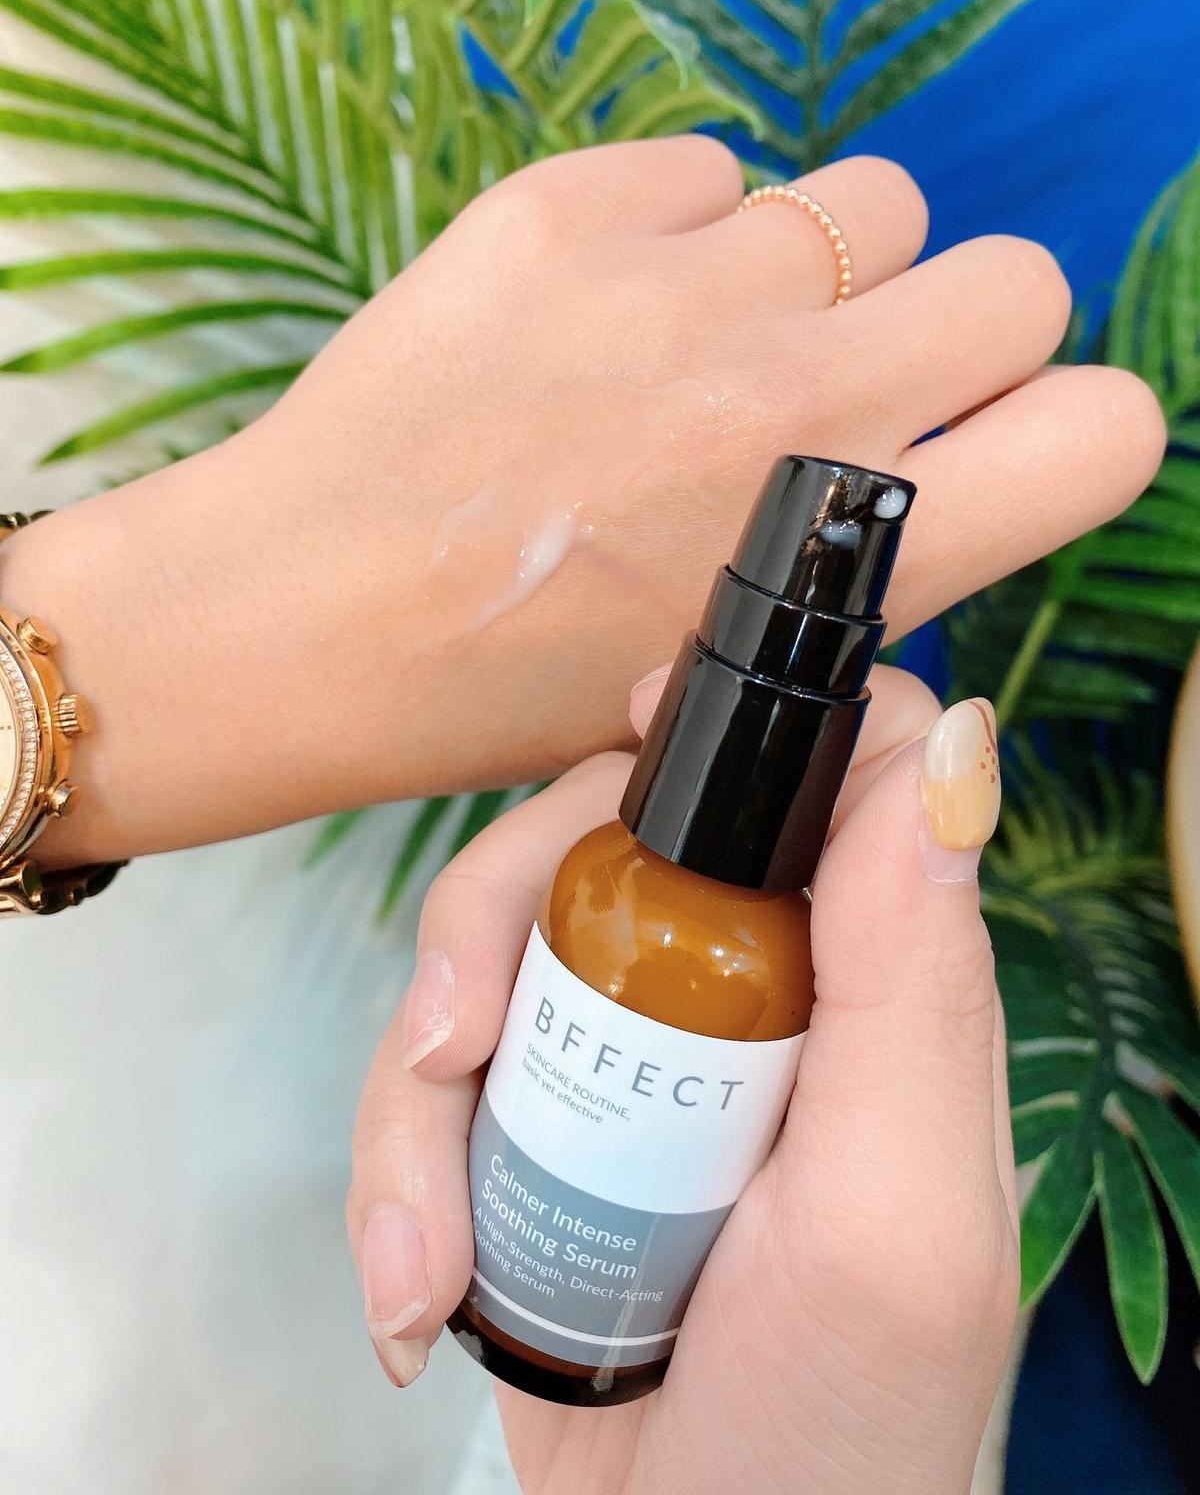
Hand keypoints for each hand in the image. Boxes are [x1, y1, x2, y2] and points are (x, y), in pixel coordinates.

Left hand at [4, 138, 1161, 864]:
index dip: (1059, 425)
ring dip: (813, 268)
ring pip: (866, 203)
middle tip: (838, 379)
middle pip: (1016, 276)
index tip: (983, 436)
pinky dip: (678, 228)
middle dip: (950, 326)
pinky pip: (713, 169)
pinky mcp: (573, 208)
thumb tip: (928, 447)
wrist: (302, 620)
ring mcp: (687, 293)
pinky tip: (597, 311)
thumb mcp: (734, 679)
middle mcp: (801, 412)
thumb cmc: (511, 684)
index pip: (1107, 429)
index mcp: (851, 564)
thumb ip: (866, 567)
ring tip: (698, 343)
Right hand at [347, 668, 1016, 1494]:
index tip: (627, 768)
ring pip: (483, 960)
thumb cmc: (832, 1422)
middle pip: (593, 837)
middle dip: (489, 931)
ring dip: (413, 1104)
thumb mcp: (891, 1204)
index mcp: (857, 977)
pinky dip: (393, 1176)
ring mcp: (627, 1061)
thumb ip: (915, 976)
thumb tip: (947, 735)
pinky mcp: (536, 1131)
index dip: (720, 737)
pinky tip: (417, 1291)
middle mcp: (744, 994)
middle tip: (450, 1053)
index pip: (805, 777)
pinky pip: (426, 1086)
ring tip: (421, 1256)